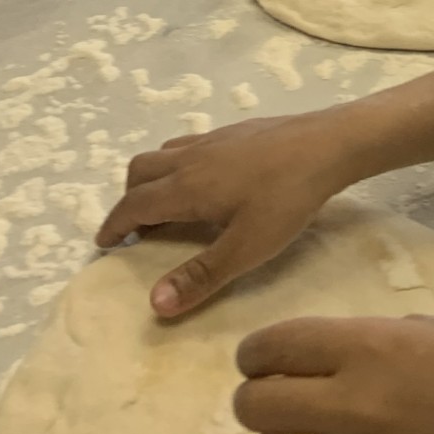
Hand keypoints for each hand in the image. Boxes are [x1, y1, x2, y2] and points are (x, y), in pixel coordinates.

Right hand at [95, 112, 353, 316]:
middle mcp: (191, 157)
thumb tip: (154, 303)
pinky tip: (210, 181)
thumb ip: (200, 276)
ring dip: (154, 178)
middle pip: (140, 171)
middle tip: (138, 228)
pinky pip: (191, 144)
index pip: (133, 205)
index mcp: (185, 187)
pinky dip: (180, 164)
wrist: (329, 144)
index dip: (113, 224)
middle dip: (129, 199)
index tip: (104, 243)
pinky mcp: (237, 130)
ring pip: (165, 153)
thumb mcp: (245, 248)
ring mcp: (214, 138)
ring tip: (169, 205)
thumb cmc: (286, 199)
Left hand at [236, 314, 433, 433]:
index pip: (272, 345)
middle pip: (253, 405)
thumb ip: (368, 340)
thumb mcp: (430, 331)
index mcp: (371, 348)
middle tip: (278, 407)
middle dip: (255, 401)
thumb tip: (317, 357)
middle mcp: (355, 405)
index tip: (263, 362)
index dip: (255, 353)